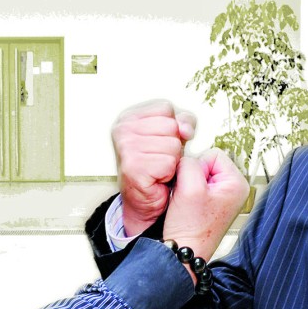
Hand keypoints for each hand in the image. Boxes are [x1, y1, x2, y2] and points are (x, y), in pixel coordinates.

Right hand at [113, 100, 195, 235]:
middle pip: (171, 126)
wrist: (144, 200)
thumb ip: (183, 122)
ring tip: (158, 168)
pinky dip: (169, 173)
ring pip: (173, 145)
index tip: (161, 141)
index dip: (173, 126)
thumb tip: (185, 130)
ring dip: (172, 160)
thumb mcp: (171, 135)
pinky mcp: (134, 168)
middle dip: (173, 144)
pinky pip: (169, 163)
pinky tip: (157, 178)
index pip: (165, 108)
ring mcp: (126, 149)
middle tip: (159, 158)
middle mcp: (122, 130)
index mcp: (128, 117)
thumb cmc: (157, 166)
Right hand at [164, 149, 248, 275]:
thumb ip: (190, 163)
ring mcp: (221, 197)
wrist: (184, 252)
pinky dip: (187, 193)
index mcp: (237, 184)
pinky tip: (187, 207)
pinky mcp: (210, 203)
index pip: (213, 153)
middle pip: (205, 163)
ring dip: (187, 185)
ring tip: (188, 203)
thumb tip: (186, 159)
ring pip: (197, 174)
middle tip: (190, 197)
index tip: (194, 187)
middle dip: (191, 176)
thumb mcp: (189, 187)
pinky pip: (194, 186)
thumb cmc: (191, 229)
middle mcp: (233, 189)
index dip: (197, 167)